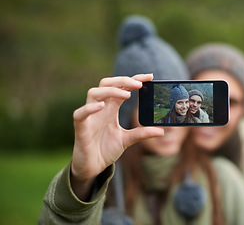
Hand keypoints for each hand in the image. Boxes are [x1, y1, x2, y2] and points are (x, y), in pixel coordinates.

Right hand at [70, 74, 163, 199]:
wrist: (92, 167)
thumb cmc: (106, 149)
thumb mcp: (127, 140)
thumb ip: (141, 134)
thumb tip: (161, 131)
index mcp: (111, 108)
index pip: (122, 87)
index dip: (134, 79)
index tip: (150, 76)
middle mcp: (100, 108)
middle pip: (107, 84)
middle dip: (123, 81)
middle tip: (139, 84)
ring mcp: (90, 116)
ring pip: (94, 93)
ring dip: (110, 90)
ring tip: (126, 95)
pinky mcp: (81, 128)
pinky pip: (80, 114)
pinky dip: (89, 108)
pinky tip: (101, 106)